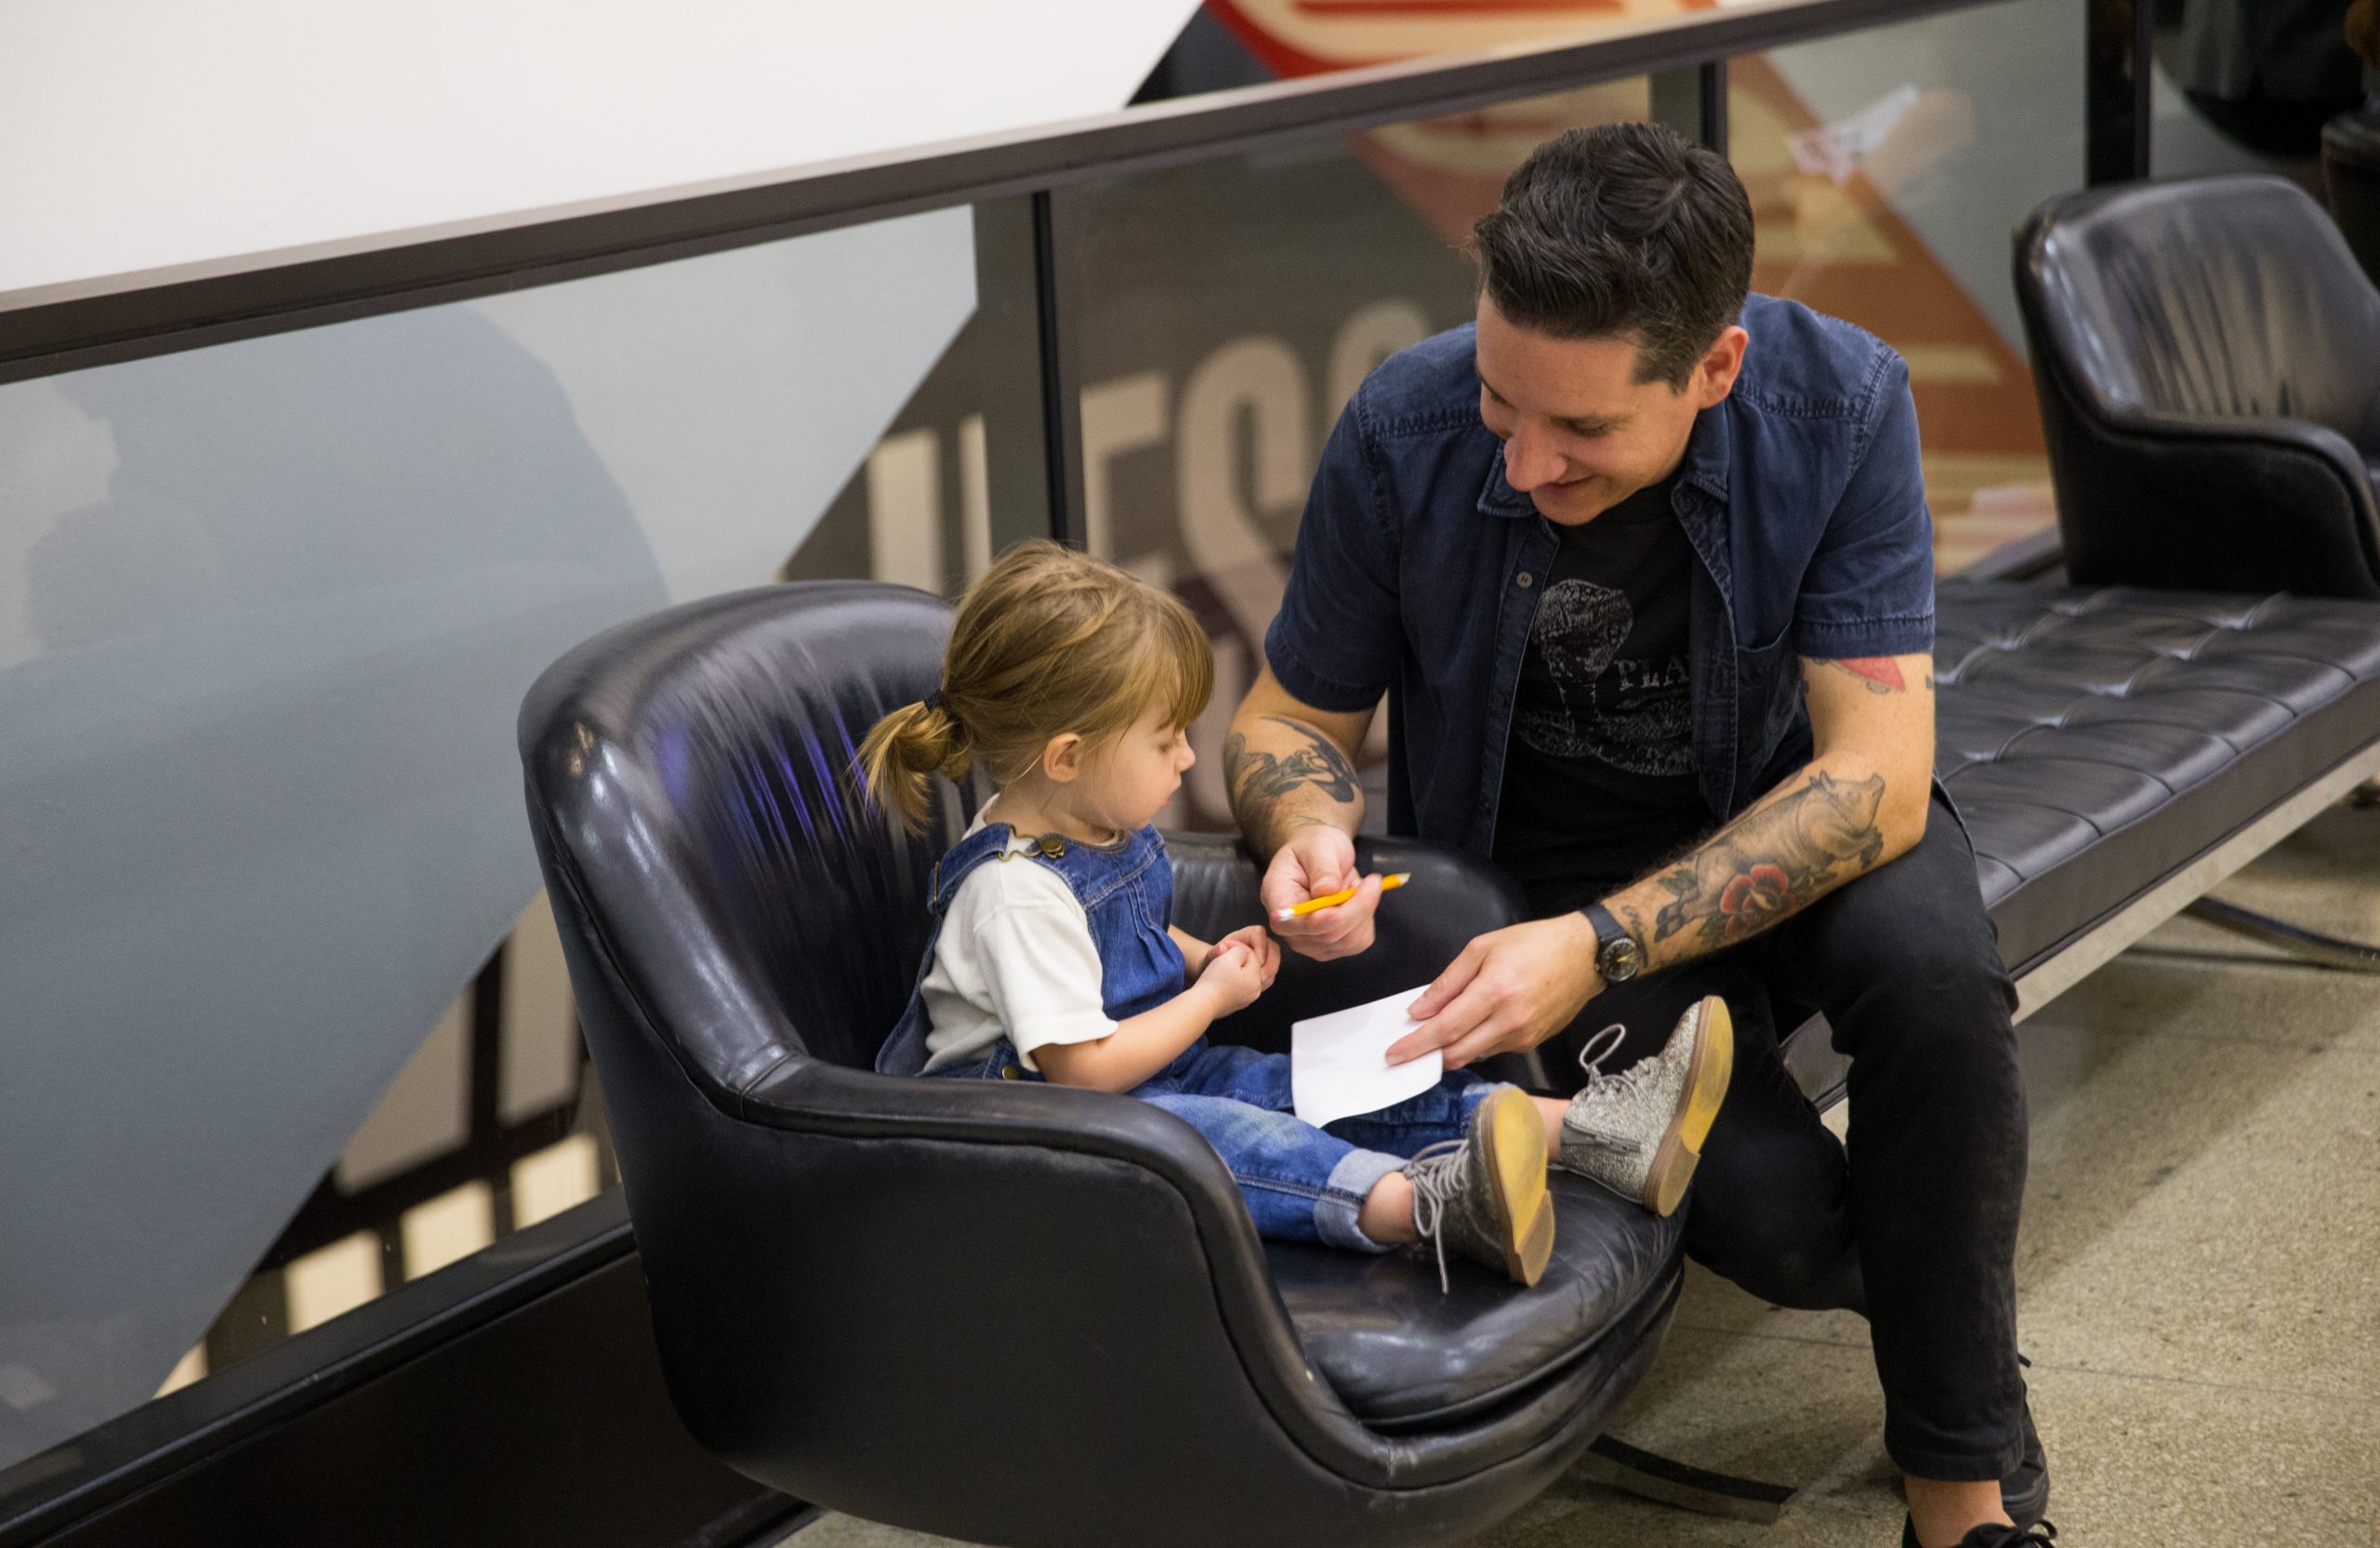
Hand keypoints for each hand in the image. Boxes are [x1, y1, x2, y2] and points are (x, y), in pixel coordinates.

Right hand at [1196, 939, 1266, 1015]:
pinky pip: (1235, 988)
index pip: (1251, 956)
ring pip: (1242, 977)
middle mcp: (1255, 992)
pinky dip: (1229, 981)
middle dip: (1237, 959)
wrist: (1202, 1003)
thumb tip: (1243, 952)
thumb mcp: (1229, 957)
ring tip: (1219, 967)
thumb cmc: (1215, 981)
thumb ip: (1240, 950)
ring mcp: (1245, 1000)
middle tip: (1222, 955)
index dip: (1237, 948)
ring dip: (1232, 970)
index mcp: (1256, 980)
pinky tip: (1219, 980)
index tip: (1225, 946)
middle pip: (1248, 967)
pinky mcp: (1235, 1005)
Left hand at [1214, 924, 1279, 990]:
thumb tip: (1221, 948)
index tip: (1254, 962)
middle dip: (1270, 963)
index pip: (1259, 933)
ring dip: (1270, 972)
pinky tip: (1260, 985)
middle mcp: (1256, 944)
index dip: (1260, 947)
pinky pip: (1272, 972)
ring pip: (1275, 960)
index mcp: (1244, 936)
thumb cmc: (1212, 962)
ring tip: (1260, 982)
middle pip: (1273, 947)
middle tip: (1261, 976)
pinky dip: (1268, 979)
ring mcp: (1262, 956)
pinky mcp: (1264, 968)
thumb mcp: (1211, 957)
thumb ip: (1215, 952)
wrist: (1213, 974)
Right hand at [1260, 825, 1379, 961]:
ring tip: (1361, 885)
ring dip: (1364, 912)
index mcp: (1278, 898)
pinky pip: (1359, 942)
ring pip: (1348, 941)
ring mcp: (1311, 941)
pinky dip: (1367, 920)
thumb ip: (1322, 868)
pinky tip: (1359, 900)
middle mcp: (1290, 927)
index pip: (1290, 923)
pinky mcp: (1333, 946)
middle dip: (1357, 909)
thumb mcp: (1318, 846)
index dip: (1316, 922)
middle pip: (1327, 935)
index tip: (1338, 907)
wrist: (1321, 856)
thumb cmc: (1315, 847)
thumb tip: (1327, 891)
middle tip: (1374, 880)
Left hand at [1388, 914, 1601, 1069]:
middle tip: (1405, 1054)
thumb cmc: (1535, 944)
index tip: (1395, 1053)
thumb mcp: (1483, 948)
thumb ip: (1448, 981)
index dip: (1417, 1044)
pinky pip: (1494, 1049)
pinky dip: (1475, 1043)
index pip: (1445, 1028)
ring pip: (1475, 1054)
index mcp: (1494, 992)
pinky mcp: (1533, 1042)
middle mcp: (1510, 1021)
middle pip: (1458, 1052)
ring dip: (1451, 1050)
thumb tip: (1421, 1009)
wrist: (1585, 955)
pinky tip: (1469, 1028)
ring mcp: (1523, 1036)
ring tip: (1434, 1037)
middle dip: (1428, 1057)